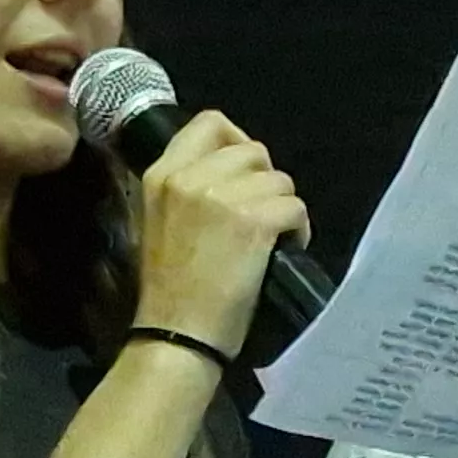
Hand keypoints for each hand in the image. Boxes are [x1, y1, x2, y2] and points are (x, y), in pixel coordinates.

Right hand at [128, 111, 306, 358]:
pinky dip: (299, 228)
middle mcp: (190, 176)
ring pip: (280, 179)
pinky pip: (295, 206)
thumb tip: (231, 170)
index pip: (210, 123)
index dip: (237, 140)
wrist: (176, 334)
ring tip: (274, 236)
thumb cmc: (168, 288)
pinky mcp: (254, 221)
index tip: (245, 172)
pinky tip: (286, 248)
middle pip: (253, 150)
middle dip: (266, 180)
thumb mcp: (158, 220)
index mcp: (161, 173)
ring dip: (284, 206)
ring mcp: (223, 196)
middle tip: (262, 212)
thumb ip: (186, 187)